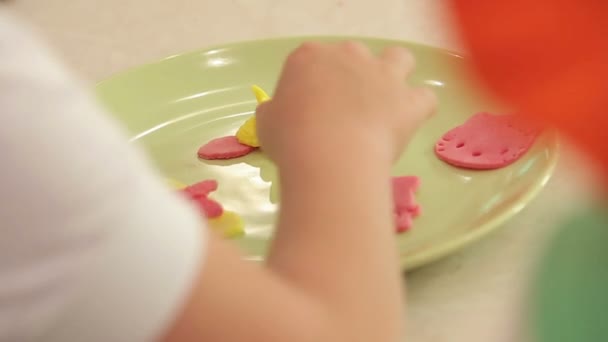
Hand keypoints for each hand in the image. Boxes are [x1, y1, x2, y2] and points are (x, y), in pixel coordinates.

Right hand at [256, 41, 435, 167]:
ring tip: (384, 102)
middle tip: (341, 113)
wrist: (330, 157)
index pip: (310, 62)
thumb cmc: (291, 139)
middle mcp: (349, 56)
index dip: (309, 87)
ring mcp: (383, 75)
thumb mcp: (267, 123)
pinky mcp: (409, 100)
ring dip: (394, 74)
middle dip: (350, 79)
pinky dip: (418, 108)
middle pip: (353, 57)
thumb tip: (281, 114)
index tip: (306, 113)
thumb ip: (276, 111)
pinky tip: (407, 122)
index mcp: (309, 56)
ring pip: (399, 58)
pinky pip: (425, 98)